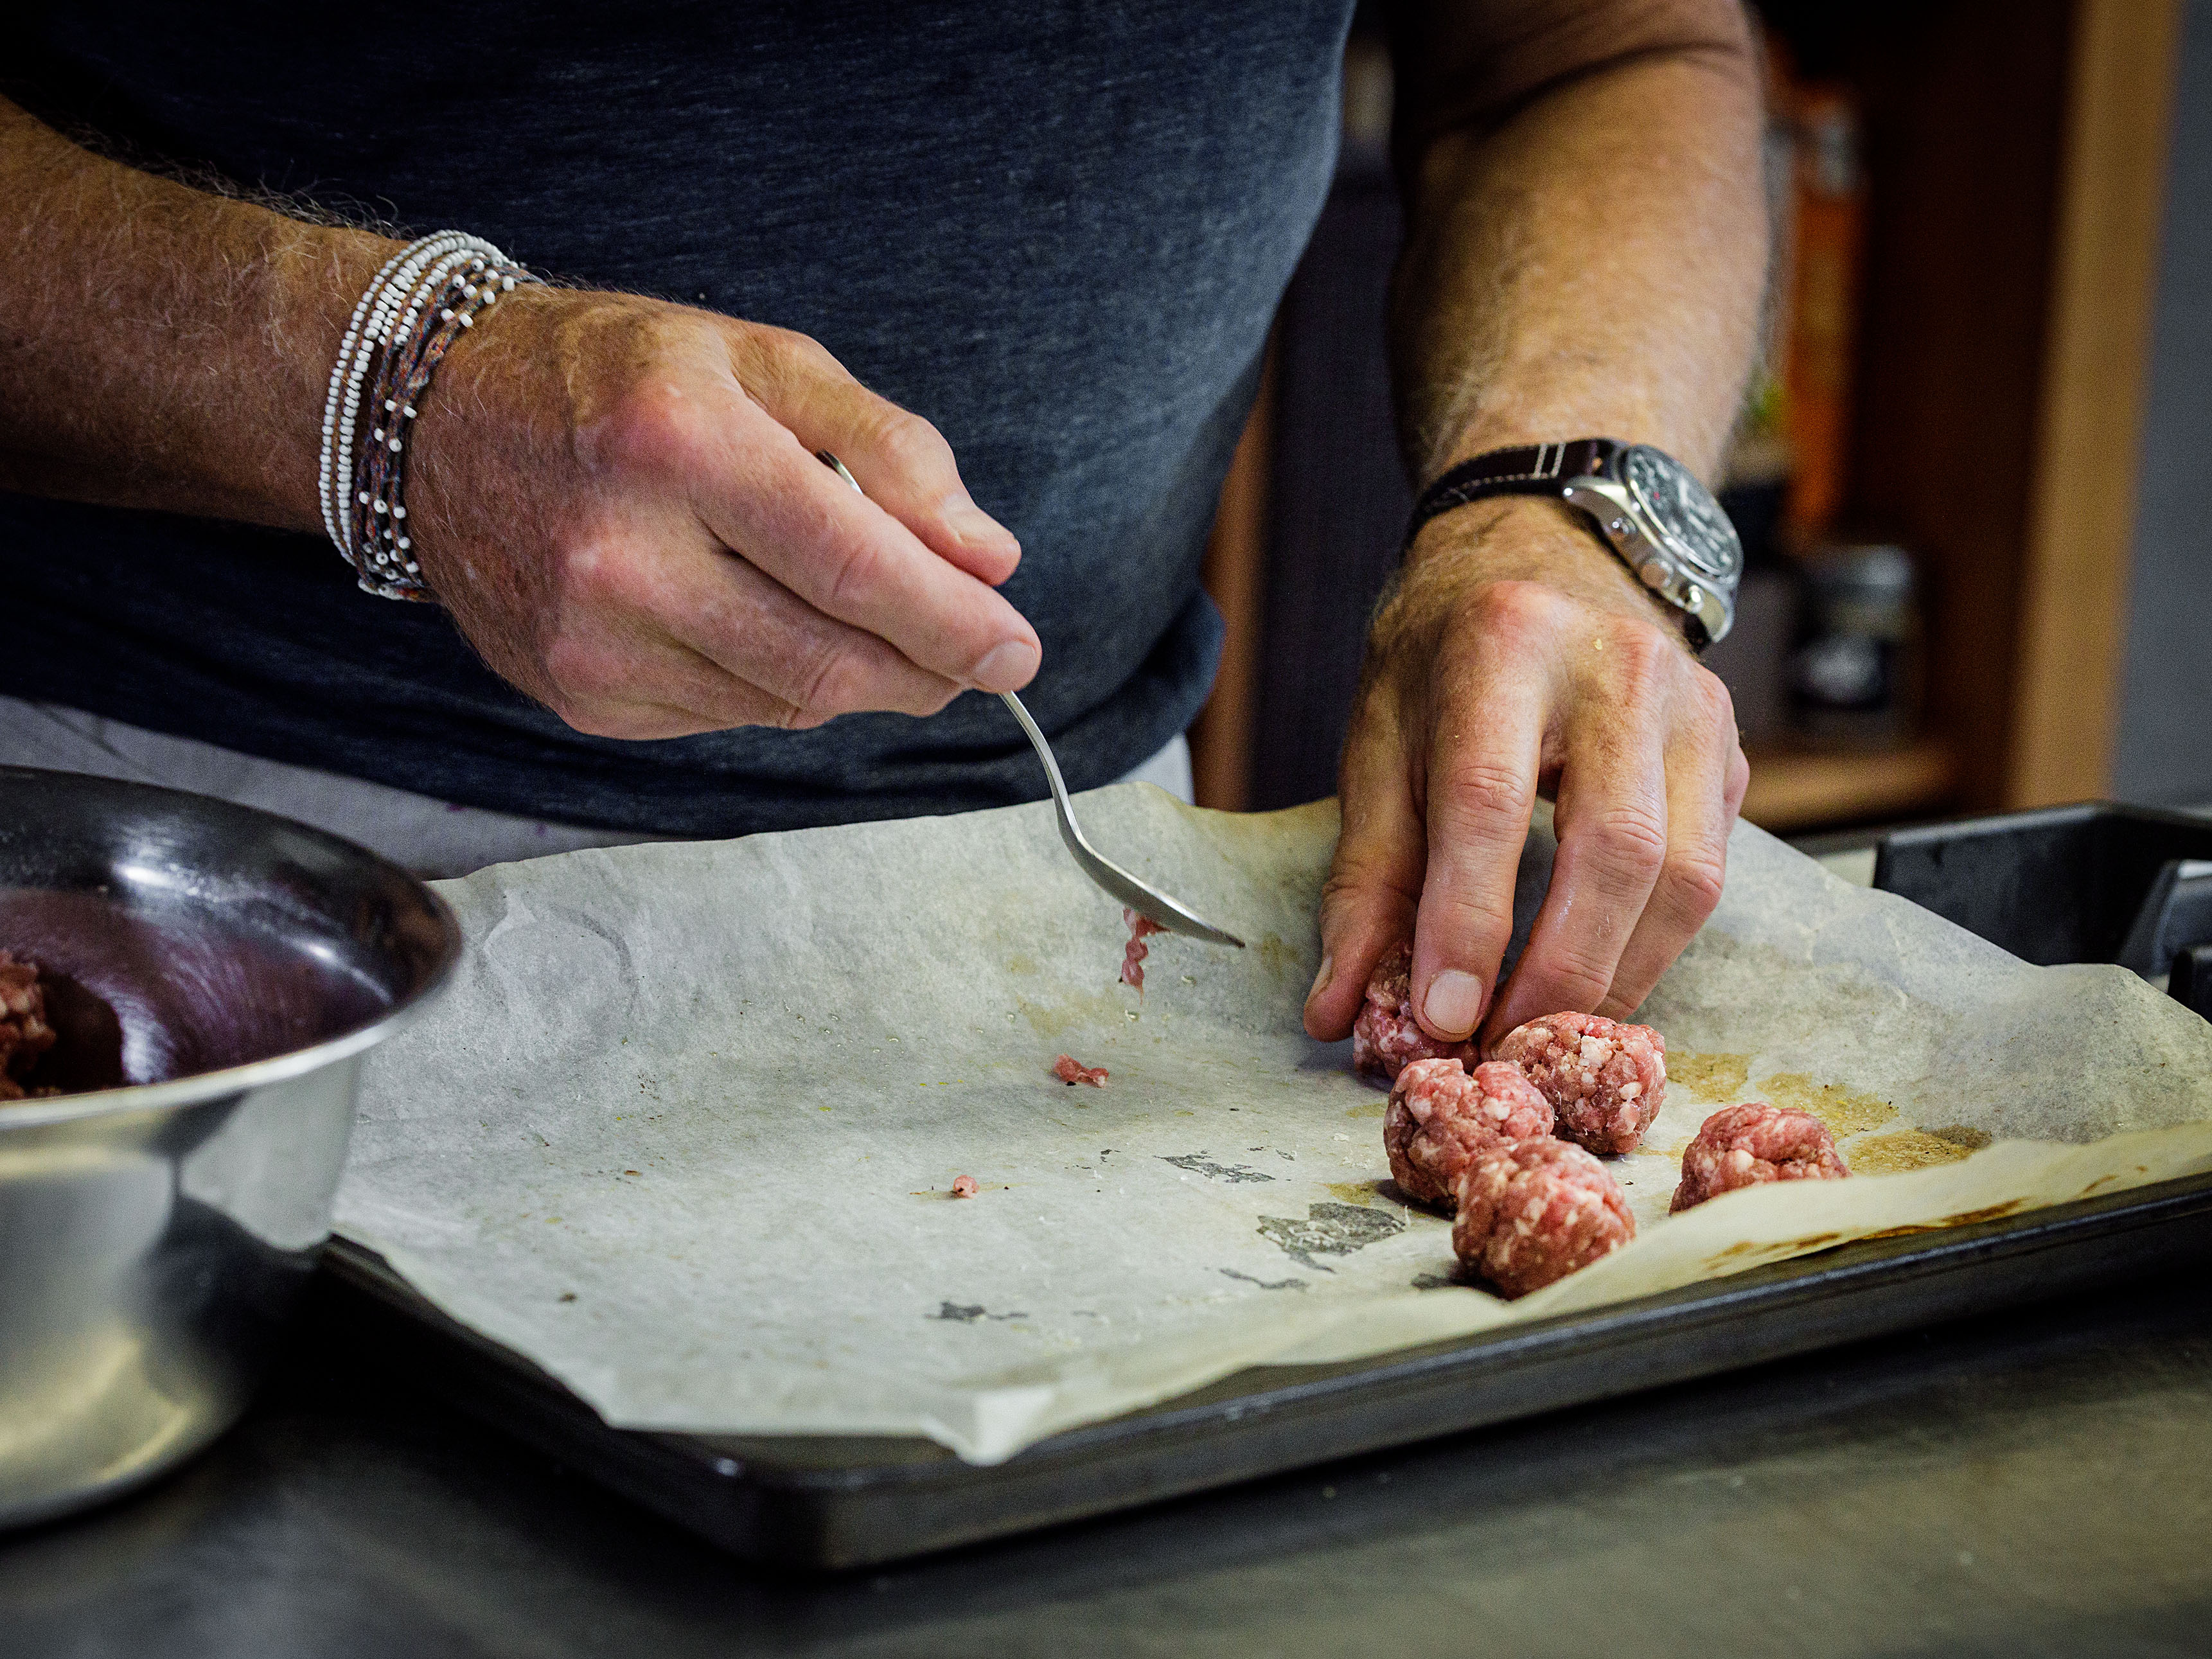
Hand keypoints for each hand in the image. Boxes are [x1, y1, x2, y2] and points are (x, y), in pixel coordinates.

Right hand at [405, 286, 1039, 737]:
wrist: (428, 417)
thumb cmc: (615, 376)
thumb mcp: (763, 360)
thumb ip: (889, 451)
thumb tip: (987, 556)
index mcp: (681, 445)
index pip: (856, 570)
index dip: (955, 624)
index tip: (1016, 649)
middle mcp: (623, 555)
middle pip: (827, 662)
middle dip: (926, 671)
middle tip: (975, 656)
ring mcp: (591, 640)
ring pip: (784, 704)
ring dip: (857, 679)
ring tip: (871, 626)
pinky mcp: (577, 695)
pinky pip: (726, 716)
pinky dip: (776, 685)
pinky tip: (764, 626)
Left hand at [1302, 497, 1747, 1051]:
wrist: (1548, 547)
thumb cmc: (1449, 651)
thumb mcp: (1380, 738)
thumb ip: (1366, 879)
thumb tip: (1342, 1012)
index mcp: (1505, 646)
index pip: (1491, 802)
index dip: (1467, 923)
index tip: (1440, 1020)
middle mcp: (1618, 667)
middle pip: (1616, 851)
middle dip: (1559, 977)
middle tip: (1501, 1052)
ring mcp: (1695, 706)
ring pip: (1685, 880)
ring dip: (1615, 980)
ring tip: (1544, 1037)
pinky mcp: (1735, 749)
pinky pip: (1710, 875)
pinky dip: (1651, 950)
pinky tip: (1595, 983)